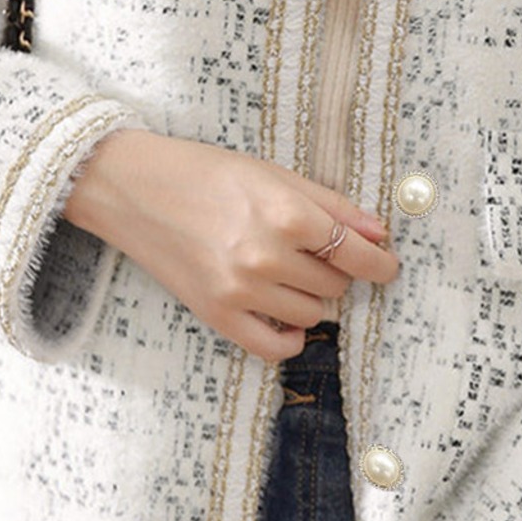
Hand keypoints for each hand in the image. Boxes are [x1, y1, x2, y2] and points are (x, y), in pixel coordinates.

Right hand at [62, 129, 398, 361]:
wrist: (135, 190)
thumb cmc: (205, 173)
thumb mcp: (274, 174)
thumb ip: (331, 205)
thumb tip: (379, 233)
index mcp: (286, 213)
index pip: (356, 253)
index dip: (380, 262)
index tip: (386, 264)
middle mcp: (266, 255)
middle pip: (335, 284)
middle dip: (334, 269)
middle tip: (310, 249)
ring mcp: (241, 290)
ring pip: (312, 313)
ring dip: (312, 296)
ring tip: (287, 271)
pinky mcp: (217, 314)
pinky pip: (275, 347)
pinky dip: (292, 338)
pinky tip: (289, 320)